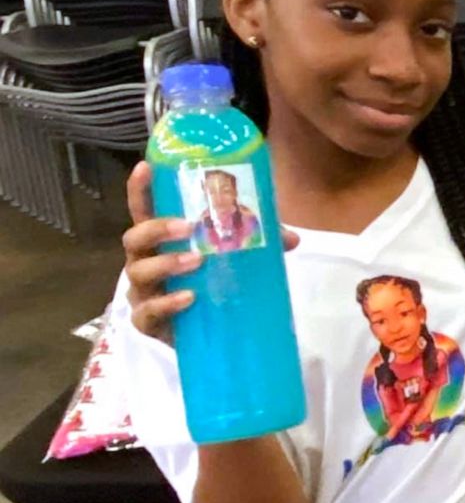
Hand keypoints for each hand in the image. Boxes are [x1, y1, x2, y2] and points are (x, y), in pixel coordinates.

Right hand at [123, 161, 298, 341]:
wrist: (207, 334)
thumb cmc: (211, 283)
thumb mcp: (235, 259)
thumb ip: (256, 243)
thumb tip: (292, 239)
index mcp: (161, 240)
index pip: (144, 210)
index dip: (140, 189)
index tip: (146, 167)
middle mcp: (144, 261)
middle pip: (135, 238)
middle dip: (157, 229)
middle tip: (188, 226)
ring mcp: (142, 292)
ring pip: (139, 273)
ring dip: (166, 264)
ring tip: (197, 260)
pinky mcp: (147, 322)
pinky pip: (148, 312)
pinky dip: (168, 304)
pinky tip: (190, 298)